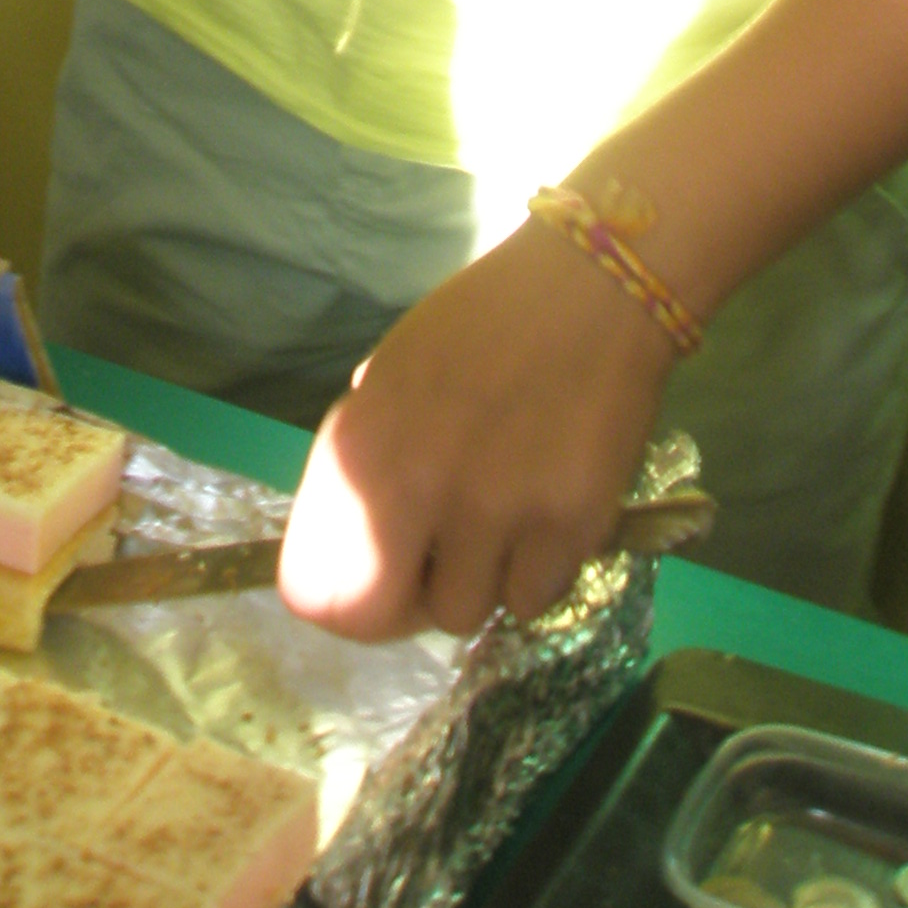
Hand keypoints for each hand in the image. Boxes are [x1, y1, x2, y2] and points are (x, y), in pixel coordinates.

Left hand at [279, 216, 676, 637]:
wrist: (589, 289)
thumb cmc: (484, 322)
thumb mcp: (394, 375)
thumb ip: (374, 456)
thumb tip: (363, 532)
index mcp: (360, 446)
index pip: (319, 590)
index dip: (346, 600)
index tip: (379, 580)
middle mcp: (414, 488)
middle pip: (385, 617)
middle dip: (408, 603)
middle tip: (438, 568)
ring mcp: (493, 511)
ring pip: (469, 611)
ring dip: (481, 580)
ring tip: (504, 519)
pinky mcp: (566, 526)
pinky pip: (535, 596)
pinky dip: (539, 570)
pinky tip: (548, 511)